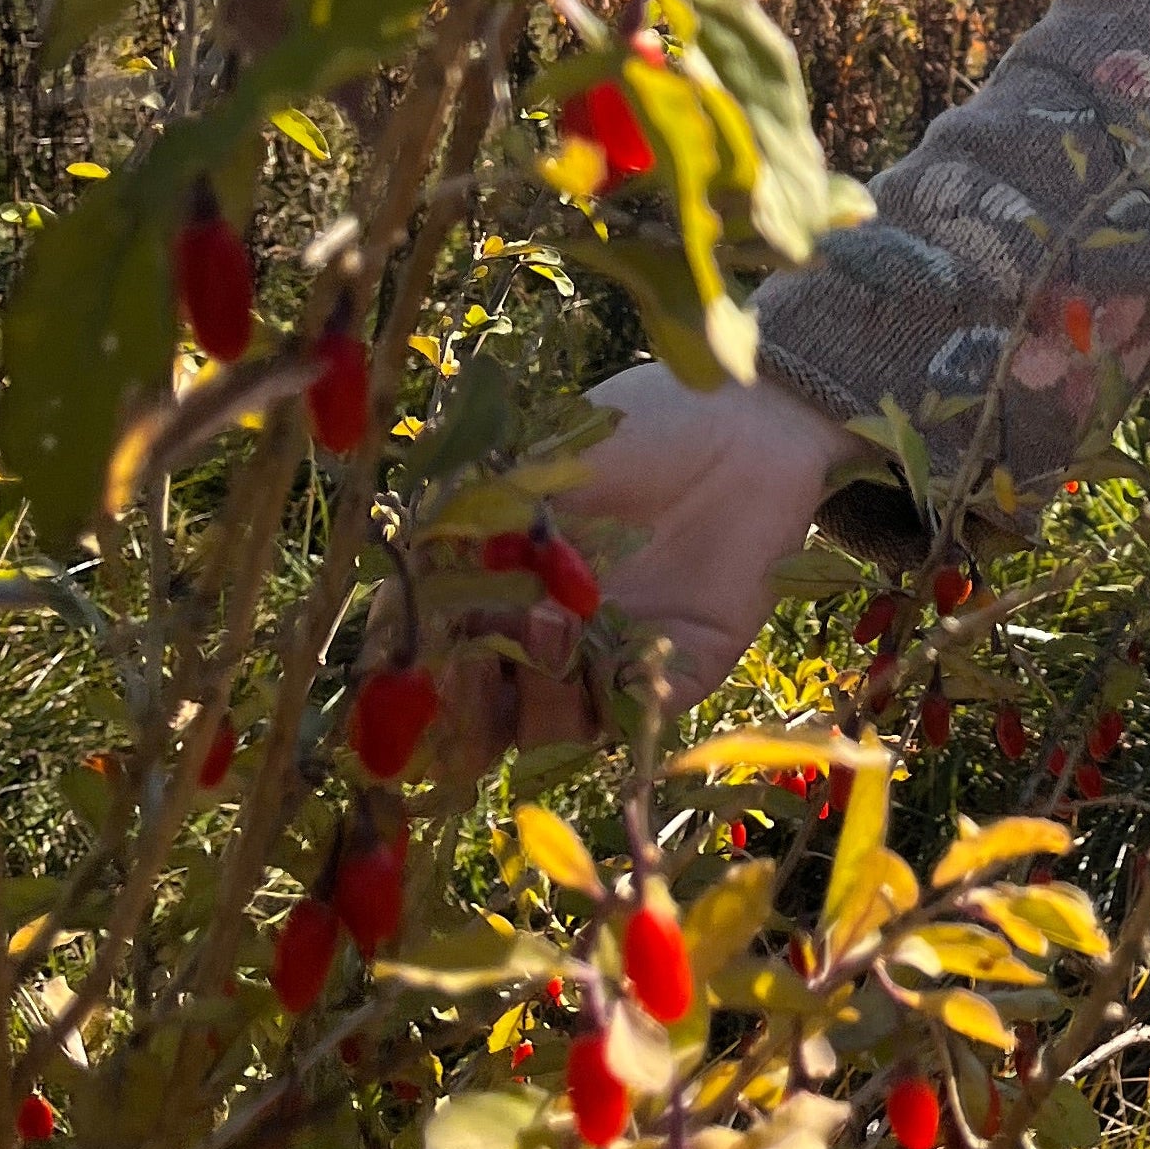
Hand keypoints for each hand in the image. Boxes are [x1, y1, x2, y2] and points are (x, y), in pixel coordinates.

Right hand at [443, 361, 847, 760]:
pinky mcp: (685, 670)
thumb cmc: (639, 430)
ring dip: (538, 697)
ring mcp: (617, 663)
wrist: (748, 418)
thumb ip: (470, 528)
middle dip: (467, 708)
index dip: (418, 678)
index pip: (444, 665)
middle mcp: (556, 643)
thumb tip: (404, 597)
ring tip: (550, 626)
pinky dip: (617, 700)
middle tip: (469, 666)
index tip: (401, 666)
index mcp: (508, 597)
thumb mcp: (539, 466)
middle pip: (489, 719)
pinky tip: (607, 650)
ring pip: (554, 729)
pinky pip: (639, 717)